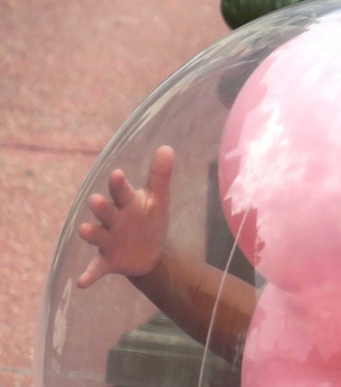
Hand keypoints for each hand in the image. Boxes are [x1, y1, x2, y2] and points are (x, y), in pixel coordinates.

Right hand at [76, 146, 173, 287]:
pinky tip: (82, 282)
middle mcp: (112, 219)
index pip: (121, 190)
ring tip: (85, 229)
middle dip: (101, 206)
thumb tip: (167, 148)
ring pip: (95, 234)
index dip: (118, 184)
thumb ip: (160, 175)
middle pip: (104, 210)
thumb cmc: (149, 219)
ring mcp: (107, 240)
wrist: (149, 251)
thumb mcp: (158, 199)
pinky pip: (95, 268)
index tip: (118, 174)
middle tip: (96, 200)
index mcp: (126, 203)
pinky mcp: (107, 261)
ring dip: (91, 233)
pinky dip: (89, 275)